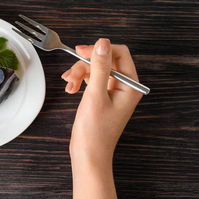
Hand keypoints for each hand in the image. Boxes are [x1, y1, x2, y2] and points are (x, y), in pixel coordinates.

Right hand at [62, 38, 142, 165]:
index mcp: (130, 85)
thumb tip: (102, 43)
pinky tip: (70, 89)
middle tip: (70, 74)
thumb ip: (100, 67)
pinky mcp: (102, 97)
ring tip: (68, 85)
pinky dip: (79, 82)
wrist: (89, 154)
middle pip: (104, 61)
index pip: (119, 53)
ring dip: (79, 74)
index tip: (80, 52)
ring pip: (95, 70)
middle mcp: (124, 87)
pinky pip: (91, 80)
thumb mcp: (96, 95)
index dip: (99, 50)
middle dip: (85, 65)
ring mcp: (113, 92)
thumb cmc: (95, 131)